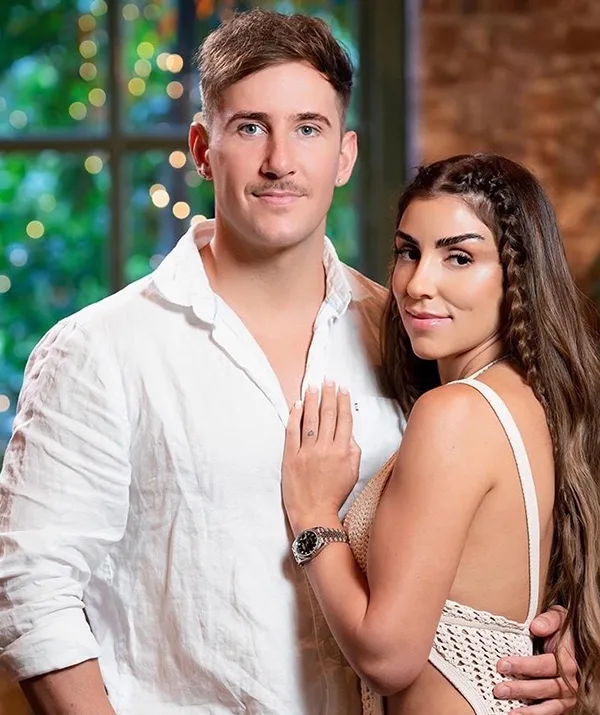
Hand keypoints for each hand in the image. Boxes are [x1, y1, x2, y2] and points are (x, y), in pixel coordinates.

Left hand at [282, 381, 360, 532]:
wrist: (314, 513)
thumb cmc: (334, 495)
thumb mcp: (353, 473)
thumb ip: (353, 451)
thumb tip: (349, 434)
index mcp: (343, 451)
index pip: (344, 420)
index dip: (343, 402)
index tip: (342, 389)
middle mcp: (326, 448)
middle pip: (328, 415)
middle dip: (329, 394)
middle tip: (328, 380)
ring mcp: (307, 452)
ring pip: (311, 419)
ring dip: (313, 400)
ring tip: (313, 386)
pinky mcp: (291, 456)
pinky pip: (292, 431)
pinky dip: (295, 416)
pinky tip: (298, 405)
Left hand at [494, 606, 576, 713]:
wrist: (572, 643)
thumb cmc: (560, 630)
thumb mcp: (558, 617)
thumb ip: (549, 620)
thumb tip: (536, 626)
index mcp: (567, 659)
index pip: (545, 664)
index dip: (523, 666)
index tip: (502, 665)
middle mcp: (569, 680)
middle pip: (545, 687)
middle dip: (521, 689)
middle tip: (499, 689)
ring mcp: (566, 695)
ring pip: (548, 705)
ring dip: (528, 710)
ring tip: (508, 711)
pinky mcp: (561, 704)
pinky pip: (550, 713)